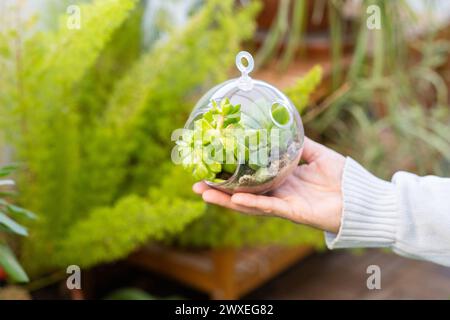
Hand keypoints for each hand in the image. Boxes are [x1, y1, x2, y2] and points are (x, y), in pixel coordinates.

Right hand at [193, 137, 345, 232]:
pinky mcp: (292, 212)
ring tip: (204, 193)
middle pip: (242, 194)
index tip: (212, 166)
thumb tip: (282, 126)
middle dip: (218, 191)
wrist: (361, 196)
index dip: (231, 174)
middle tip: (196, 185)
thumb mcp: (317, 153)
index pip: (250, 178)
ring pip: (248, 204)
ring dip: (225, 200)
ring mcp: (283, 204)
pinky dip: (251, 203)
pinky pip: (268, 207)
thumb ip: (299, 143)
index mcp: (281, 180)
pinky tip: (233, 198)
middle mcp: (277, 193)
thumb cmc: (342, 177)